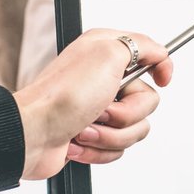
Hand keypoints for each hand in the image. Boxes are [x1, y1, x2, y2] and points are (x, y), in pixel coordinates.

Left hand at [15, 29, 174, 179]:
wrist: (33, 134)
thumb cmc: (62, 96)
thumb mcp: (107, 54)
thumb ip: (141, 45)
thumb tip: (159, 52)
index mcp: (107, 52)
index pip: (151, 55)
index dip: (160, 68)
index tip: (161, 80)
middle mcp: (104, 78)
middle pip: (147, 100)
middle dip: (125, 113)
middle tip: (101, 107)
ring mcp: (99, 108)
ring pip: (134, 128)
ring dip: (110, 133)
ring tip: (85, 126)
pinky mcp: (94, 134)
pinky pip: (118, 147)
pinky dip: (99, 148)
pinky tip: (78, 139)